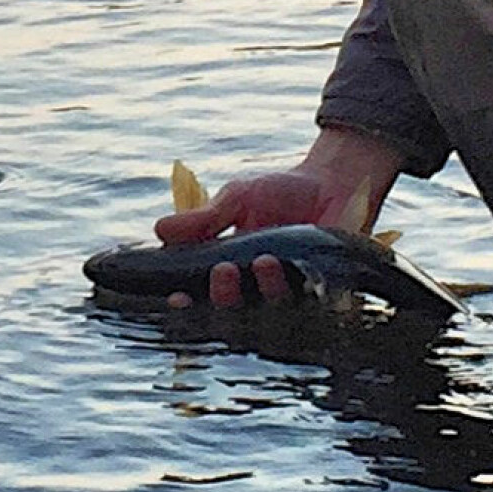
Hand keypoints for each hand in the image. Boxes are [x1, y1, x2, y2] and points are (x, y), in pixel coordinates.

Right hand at [153, 127, 404, 309]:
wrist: (333, 180)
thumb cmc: (282, 190)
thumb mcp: (237, 197)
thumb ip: (203, 219)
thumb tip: (159, 230)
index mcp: (229, 267)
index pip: (200, 296)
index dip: (186, 305)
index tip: (177, 297)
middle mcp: (256, 287)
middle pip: (230, 311)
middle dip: (222, 297)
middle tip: (223, 270)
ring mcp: (288, 291)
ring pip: (268, 311)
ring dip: (262, 289)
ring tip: (264, 260)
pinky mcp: (321, 291)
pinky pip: (307, 305)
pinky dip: (298, 291)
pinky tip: (293, 268)